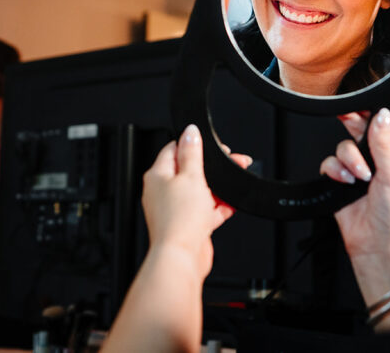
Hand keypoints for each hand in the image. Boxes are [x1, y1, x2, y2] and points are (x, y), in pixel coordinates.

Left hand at [142, 124, 250, 277]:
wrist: (181, 257)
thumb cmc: (178, 219)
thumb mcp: (190, 177)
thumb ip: (192, 153)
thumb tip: (190, 132)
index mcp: (157, 175)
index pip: (174, 149)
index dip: (194, 144)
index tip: (212, 145)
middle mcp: (163, 191)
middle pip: (190, 171)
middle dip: (212, 168)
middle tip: (230, 163)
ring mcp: (175, 209)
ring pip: (200, 191)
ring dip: (217, 188)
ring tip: (233, 183)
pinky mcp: (187, 224)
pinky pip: (205, 211)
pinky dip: (218, 207)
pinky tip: (230, 204)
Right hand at [319, 108, 389, 301]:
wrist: (379, 252)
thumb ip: (385, 144)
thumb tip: (383, 115)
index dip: (378, 115)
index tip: (365, 105)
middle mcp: (382, 164)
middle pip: (363, 133)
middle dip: (354, 127)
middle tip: (346, 118)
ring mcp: (361, 174)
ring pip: (344, 147)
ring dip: (348, 158)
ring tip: (358, 176)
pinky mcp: (342, 184)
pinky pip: (330, 165)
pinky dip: (335, 170)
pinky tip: (346, 182)